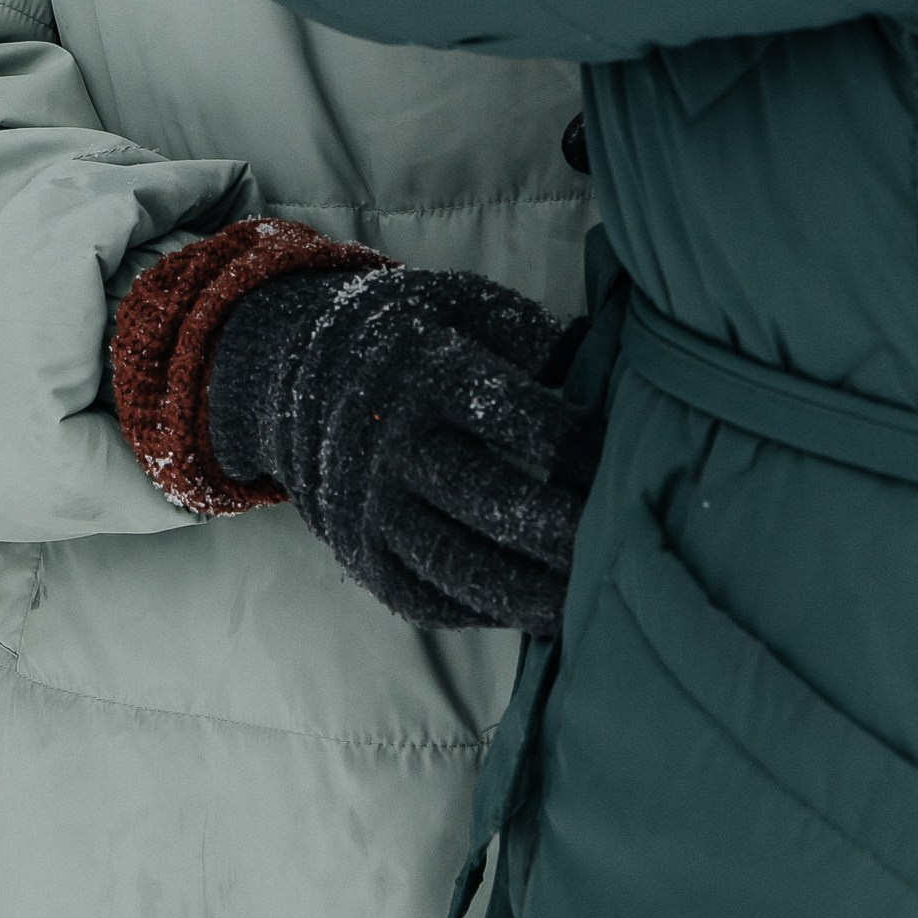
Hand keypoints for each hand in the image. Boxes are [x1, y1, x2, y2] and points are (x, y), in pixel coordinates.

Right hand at [208, 257, 595, 635]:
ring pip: (458, 564)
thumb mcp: (460, 305)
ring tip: (589, 598)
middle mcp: (392, 443)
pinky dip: (483, 612)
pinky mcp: (361, 555)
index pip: (512, 414)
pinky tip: (533, 610)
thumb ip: (531, 333)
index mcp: (424, 370)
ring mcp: (370, 507)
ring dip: (530, 590)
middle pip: (488, 498)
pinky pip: (426, 599)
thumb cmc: (408, 335)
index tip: (623, 457)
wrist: (294, 373)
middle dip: (563, 527)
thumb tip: (603, 360)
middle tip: (620, 542)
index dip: (575, 441)